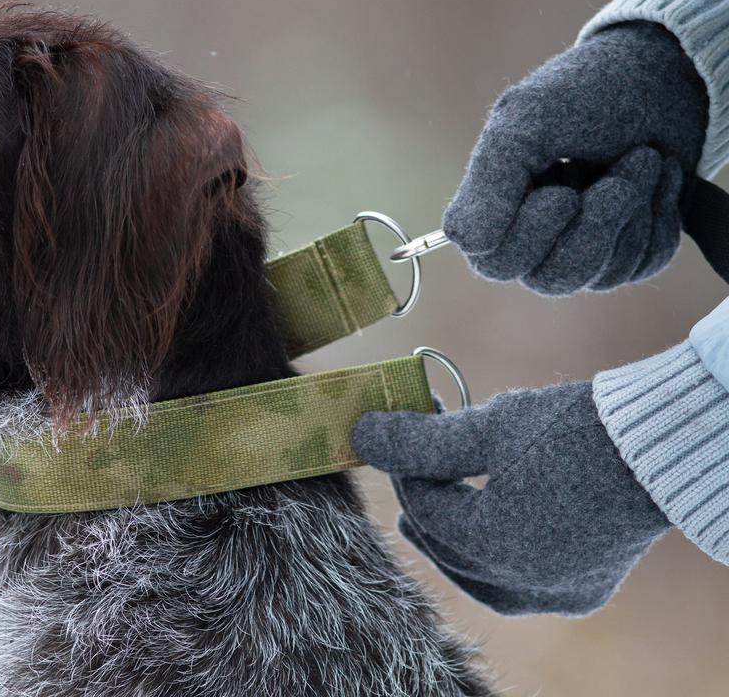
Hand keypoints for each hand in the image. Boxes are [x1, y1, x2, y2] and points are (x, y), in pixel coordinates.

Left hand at [352, 381, 670, 615]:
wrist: (657, 447)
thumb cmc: (571, 428)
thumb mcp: (488, 428)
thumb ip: (420, 440)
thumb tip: (361, 434)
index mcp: (491, 542)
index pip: (423, 508)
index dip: (404, 468)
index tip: (398, 433)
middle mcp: (520, 581)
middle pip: (446, 545)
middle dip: (423, 503)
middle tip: (410, 469)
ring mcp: (554, 591)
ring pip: (477, 577)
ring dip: (450, 541)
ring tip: (429, 512)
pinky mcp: (582, 590)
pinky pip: (519, 586)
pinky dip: (494, 563)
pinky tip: (482, 541)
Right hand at [444, 21, 707, 294]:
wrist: (664, 76)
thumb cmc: (587, 93)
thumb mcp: (528, 122)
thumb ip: (489, 181)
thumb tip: (466, 240)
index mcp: (494, 210)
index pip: (495, 262)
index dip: (531, 234)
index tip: (562, 190)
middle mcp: (534, 241)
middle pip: (551, 278)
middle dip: (596, 222)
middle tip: (622, 168)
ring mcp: (583, 252)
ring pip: (602, 274)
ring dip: (633, 207)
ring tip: (643, 157)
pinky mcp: (630, 254)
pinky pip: (644, 262)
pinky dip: (660, 213)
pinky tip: (656, 177)